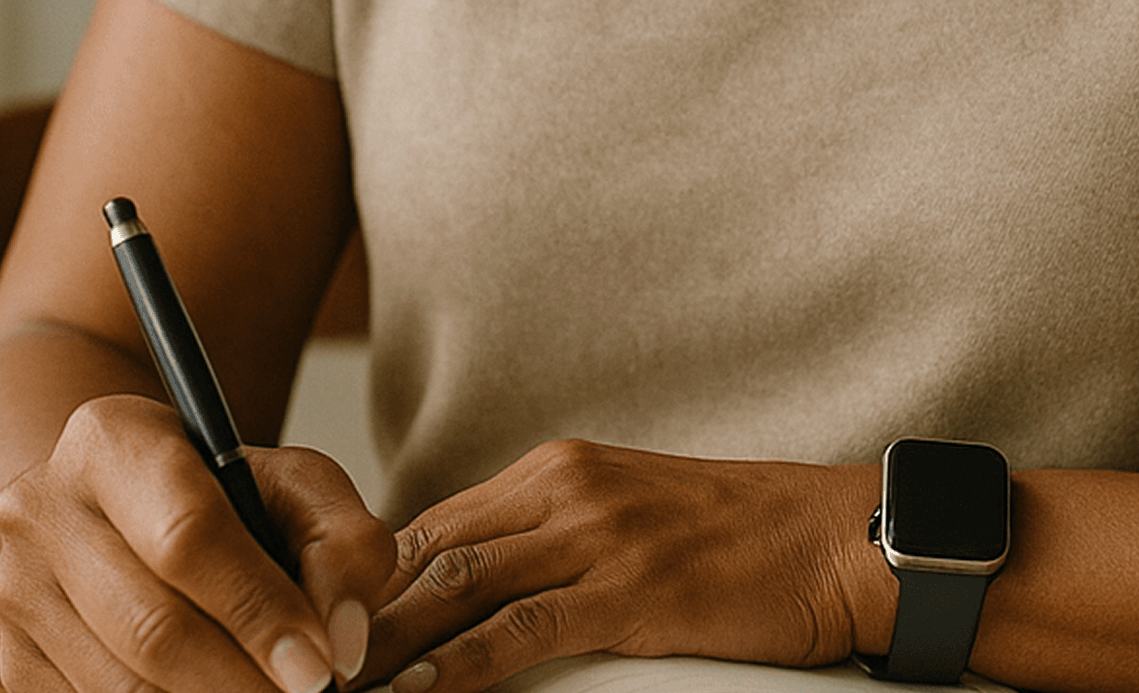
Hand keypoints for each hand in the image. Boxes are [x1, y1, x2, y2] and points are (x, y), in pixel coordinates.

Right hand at [0, 393, 397, 692]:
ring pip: (120, 686)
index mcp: (109, 438)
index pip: (187, 535)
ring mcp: (17, 592)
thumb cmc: (223, 490)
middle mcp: (42, 509)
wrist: (121, 504)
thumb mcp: (294, 482)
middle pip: (151, 625)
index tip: (319, 667)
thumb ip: (341, 542)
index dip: (258, 609)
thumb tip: (342, 641)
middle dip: (240, 680)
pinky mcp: (14, 662)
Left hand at [361, 440, 885, 692]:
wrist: (833, 538)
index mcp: (563, 467)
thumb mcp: (632, 513)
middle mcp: (569, 488)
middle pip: (429, 550)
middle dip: (358, 610)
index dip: (368, 579)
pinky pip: (520, 629)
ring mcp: (600, 535)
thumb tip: (478, 591)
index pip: (436, 522)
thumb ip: (555, 537)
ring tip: (333, 681)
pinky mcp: (632, 590)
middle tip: (305, 661)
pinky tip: (414, 691)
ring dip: (386, 641)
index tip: (323, 625)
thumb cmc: (742, 534)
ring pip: (459, 584)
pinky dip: (456, 665)